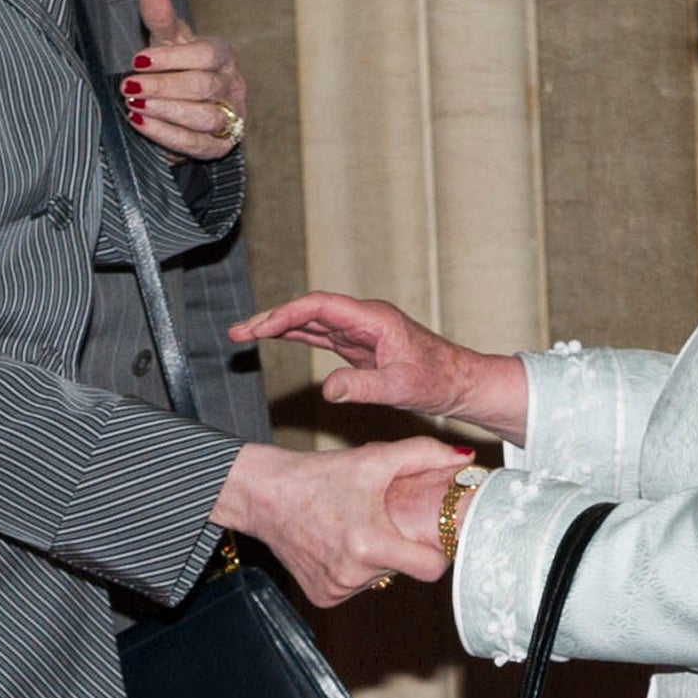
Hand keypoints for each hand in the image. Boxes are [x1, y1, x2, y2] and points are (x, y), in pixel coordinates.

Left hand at [121, 0, 245, 159]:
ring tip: (135, 106)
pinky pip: (197, 143)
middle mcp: (233, 85)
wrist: (186, 106)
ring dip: (167, 111)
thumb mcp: (168, 41)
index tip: (138, 60)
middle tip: (130, 87)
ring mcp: (231, 117)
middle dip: (163, 87)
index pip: (206, 55)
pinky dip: (168, 135)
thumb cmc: (178, 66)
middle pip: (203, 87)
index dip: (172, 59)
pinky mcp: (221, 145)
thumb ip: (160, 15)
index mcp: (223, 55)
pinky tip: (142, 124)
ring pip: (205, 117)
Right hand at [213, 436, 470, 606]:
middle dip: (403, 548)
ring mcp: (336, 589)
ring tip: (358, 528)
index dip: (438, 553)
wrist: (263, 495)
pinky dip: (354, 570)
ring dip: (378, 559)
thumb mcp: (373, 459)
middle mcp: (353, 574)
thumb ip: (423, 454)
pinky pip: (355, 587)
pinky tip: (339, 545)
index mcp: (370, 543)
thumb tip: (465, 459)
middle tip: (388, 522)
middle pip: (405, 570)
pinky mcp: (322, 597)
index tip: (435, 537)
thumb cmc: (319, 475)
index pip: (430, 569)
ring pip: (380, 579)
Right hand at [229, 291, 529, 442]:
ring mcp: (360, 332)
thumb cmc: (439, 380)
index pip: (319, 307)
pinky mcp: (359, 347)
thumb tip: (328, 389)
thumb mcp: (401, 387)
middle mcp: (364, 320)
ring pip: (311, 322)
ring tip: (243, 335)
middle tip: (237, 332)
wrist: (460, 383)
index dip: (285, 315)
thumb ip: (364, 387)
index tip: (259, 328)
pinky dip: (295, 336)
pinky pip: (320, 336)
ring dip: (278, 326)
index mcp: (373, 319)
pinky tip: (273, 339)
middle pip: (308, 310)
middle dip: (271, 319)